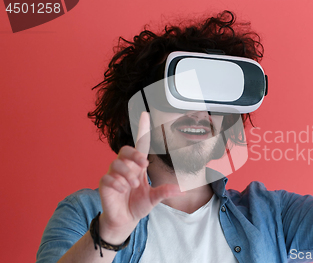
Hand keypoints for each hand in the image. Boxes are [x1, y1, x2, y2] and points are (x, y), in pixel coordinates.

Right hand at [98, 112, 182, 243]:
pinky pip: (108, 177)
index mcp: (138, 166)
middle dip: (134, 155)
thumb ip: (165, 192)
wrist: (124, 220)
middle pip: (125, 150)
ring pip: (117, 164)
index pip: (140, 144)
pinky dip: (117, 184)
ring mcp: (113, 174)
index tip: (145, 113)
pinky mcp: (104, 183)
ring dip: (128, 174)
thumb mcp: (154, 199)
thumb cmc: (138, 205)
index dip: (142, 129)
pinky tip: (123, 190)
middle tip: (143, 165)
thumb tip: (182, 190)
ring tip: (134, 185)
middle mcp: (125, 167)